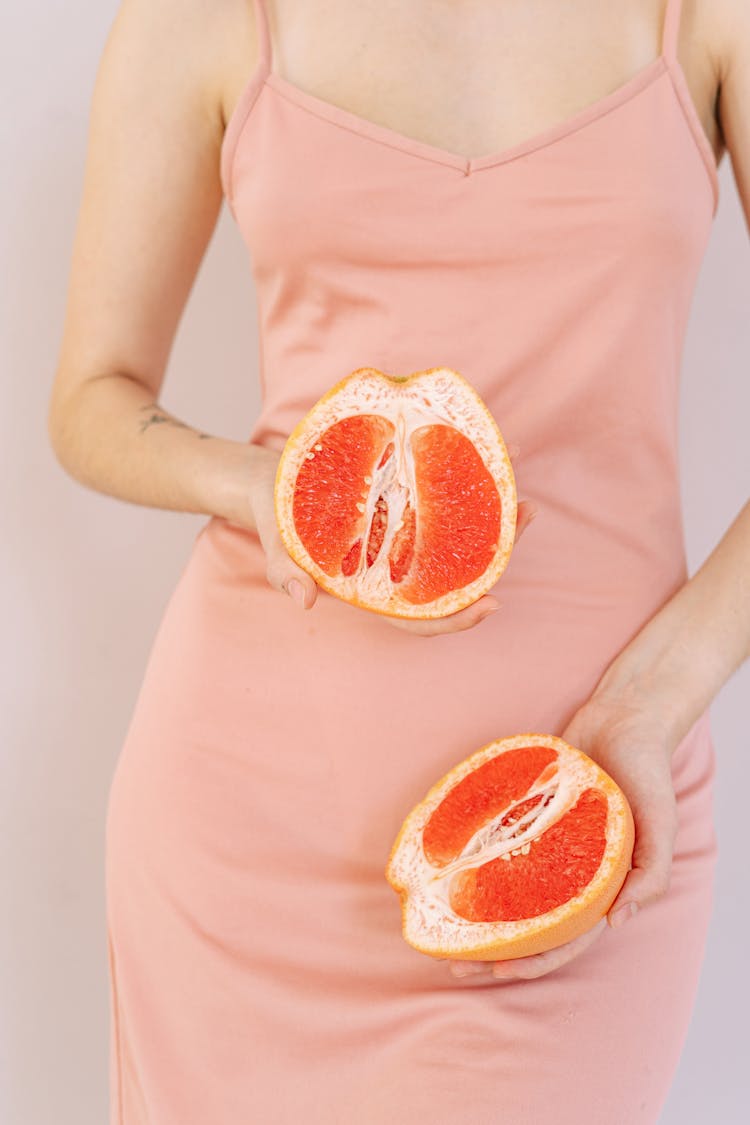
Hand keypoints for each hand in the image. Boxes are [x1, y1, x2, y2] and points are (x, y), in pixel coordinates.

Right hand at [247, 442, 535, 621]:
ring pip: (452, 543)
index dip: (455, 618)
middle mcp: (392, 567)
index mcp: (369, 588)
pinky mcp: (399, 507)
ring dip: (491, 524)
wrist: (269, 482)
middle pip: (449, 578)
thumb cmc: (275, 519)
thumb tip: (304, 599)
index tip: (491, 606)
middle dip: (492, 557)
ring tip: (521, 499)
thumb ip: (285, 572)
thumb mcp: (275, 544)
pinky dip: (466, 494)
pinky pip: (439, 509)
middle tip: (526, 519)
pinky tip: (488, 471)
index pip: (418, 617)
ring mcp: (398, 538)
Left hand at [446, 690, 678, 982]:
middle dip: (491, 949)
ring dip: (476, 914)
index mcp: (599, 886)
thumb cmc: (648, 771)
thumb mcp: (662, 822)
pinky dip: (473, 857)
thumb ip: (651, 873)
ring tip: (438, 925)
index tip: (495, 971)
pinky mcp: (526, 814)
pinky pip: (496, 842)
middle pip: (527, 925)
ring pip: (505, 889)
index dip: (532, 961)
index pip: (564, 939)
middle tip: (452, 962)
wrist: (625, 718)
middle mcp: (568, 873)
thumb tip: (616, 922)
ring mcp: (545, 845)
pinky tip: (444, 866)